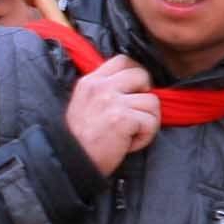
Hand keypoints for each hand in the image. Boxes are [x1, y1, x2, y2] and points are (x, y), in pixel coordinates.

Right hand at [65, 56, 162, 177]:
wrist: (71, 162)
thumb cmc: (80, 139)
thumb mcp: (83, 104)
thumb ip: (103, 90)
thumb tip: (133, 85)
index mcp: (90, 81)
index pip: (123, 60)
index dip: (135, 75)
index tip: (134, 92)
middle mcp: (100, 87)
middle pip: (142, 75)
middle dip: (146, 95)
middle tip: (136, 113)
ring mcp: (112, 101)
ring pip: (152, 101)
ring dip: (148, 121)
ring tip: (131, 133)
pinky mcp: (123, 118)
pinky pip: (151, 121)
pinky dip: (145, 137)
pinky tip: (129, 144)